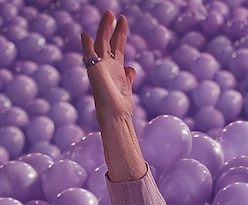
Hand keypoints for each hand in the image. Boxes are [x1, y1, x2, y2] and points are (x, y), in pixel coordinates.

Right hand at [81, 10, 136, 125]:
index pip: (118, 48)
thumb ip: (128, 77)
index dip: (120, 35)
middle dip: (113, 28)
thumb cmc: (121, 108)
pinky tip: (85, 35)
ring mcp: (99, 67)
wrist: (116, 117)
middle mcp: (107, 67)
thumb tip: (132, 68)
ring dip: (105, 28)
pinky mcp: (93, 71)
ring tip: (110, 13)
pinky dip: (87, 45)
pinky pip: (88, 55)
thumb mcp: (128, 89)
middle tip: (117, 14)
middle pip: (110, 42)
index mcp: (116, 70)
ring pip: (102, 43)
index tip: (123, 22)